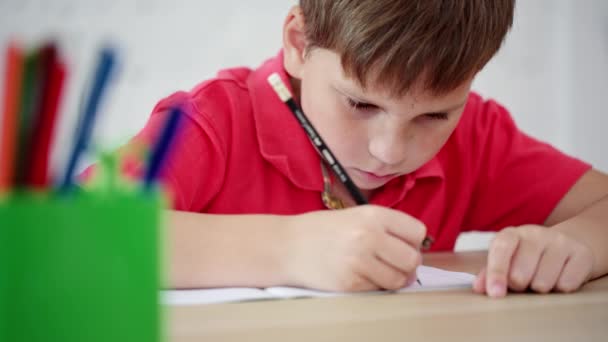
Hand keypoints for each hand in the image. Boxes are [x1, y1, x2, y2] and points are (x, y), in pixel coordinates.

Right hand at [284, 205, 425, 291]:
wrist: (287, 246)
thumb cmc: (322, 230)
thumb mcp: (356, 215)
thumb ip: (386, 228)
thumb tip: (415, 250)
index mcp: (373, 215)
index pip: (417, 232)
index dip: (412, 241)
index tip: (402, 244)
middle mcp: (369, 236)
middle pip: (412, 259)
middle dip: (406, 264)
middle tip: (392, 262)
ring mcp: (359, 261)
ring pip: (399, 279)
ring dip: (393, 278)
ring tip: (377, 271)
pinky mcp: (350, 283)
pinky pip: (378, 290)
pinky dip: (373, 286)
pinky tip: (359, 275)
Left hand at [473, 225, 594, 296]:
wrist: (565, 246)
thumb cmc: (527, 257)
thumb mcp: (506, 261)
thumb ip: (489, 273)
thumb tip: (478, 288)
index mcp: (511, 234)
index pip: (501, 250)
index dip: (496, 272)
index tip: (495, 294)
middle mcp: (535, 233)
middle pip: (521, 274)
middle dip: (519, 286)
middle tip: (523, 281)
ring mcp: (559, 241)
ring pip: (543, 283)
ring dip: (540, 288)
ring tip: (541, 278)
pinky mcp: (581, 253)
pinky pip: (566, 284)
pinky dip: (561, 288)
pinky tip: (560, 277)